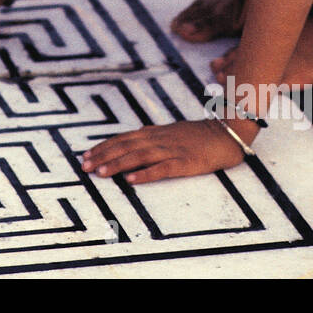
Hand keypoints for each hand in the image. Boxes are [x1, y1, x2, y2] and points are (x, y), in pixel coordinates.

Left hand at [80, 119, 247, 182]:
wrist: (227, 133)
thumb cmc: (198, 135)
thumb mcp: (170, 132)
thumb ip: (151, 136)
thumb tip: (131, 141)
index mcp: (154, 132)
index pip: (122, 138)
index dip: (103, 147)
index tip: (86, 156)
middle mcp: (159, 139)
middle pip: (126, 146)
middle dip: (104, 156)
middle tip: (85, 167)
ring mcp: (172, 150)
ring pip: (140, 156)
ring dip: (118, 164)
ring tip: (101, 173)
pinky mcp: (185, 163)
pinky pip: (163, 168)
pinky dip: (146, 174)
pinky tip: (132, 180)